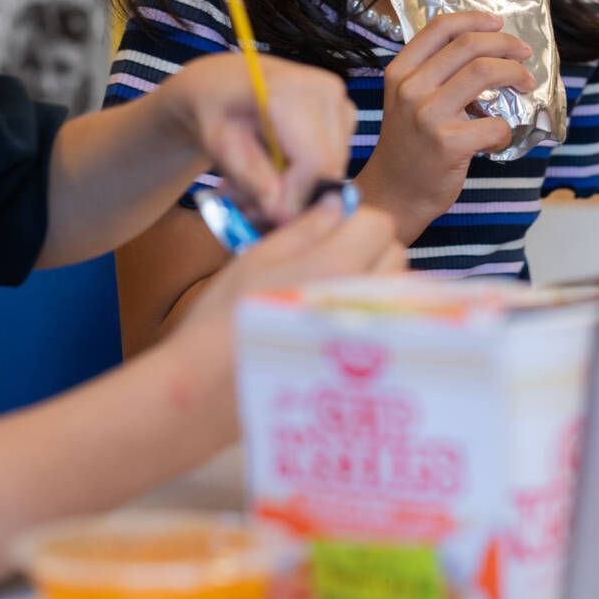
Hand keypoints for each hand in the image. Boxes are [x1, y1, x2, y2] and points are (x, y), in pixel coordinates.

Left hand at [157, 53, 355, 221]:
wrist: (228, 83)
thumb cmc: (218, 111)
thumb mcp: (220, 148)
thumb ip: (253, 181)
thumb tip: (284, 215)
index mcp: (290, 92)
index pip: (315, 162)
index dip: (295, 198)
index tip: (267, 214)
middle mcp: (325, 91)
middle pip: (328, 168)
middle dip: (295, 196)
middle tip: (257, 206)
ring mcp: (340, 101)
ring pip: (334, 169)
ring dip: (301, 188)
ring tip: (262, 185)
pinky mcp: (346, 114)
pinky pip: (335, 161)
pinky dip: (310, 174)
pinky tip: (281, 168)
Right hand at [160, 195, 404, 448]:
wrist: (205, 395)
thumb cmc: (221, 321)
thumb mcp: (255, 260)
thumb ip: (304, 229)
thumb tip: (335, 203)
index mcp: (335, 267)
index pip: (378, 223)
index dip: (352, 219)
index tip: (326, 230)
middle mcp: (362, 301)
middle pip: (393, 254)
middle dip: (367, 246)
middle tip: (325, 258)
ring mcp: (368, 338)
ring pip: (393, 291)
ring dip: (371, 280)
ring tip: (326, 292)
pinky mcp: (361, 368)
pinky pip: (387, 327)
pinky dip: (370, 316)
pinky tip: (332, 323)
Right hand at [353, 12, 534, 243]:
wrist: (395, 195)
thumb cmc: (408, 146)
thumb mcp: (405, 100)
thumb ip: (431, 73)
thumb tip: (483, 48)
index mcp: (400, 72)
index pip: (440, 27)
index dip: (475, 19)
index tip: (499, 23)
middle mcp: (410, 88)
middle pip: (469, 45)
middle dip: (506, 44)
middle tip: (524, 53)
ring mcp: (428, 115)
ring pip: (484, 72)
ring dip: (515, 74)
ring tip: (525, 84)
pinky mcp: (448, 143)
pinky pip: (495, 124)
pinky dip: (506, 129)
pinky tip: (497, 138)